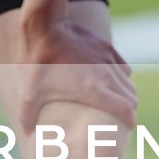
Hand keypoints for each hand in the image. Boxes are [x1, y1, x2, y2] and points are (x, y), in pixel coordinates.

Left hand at [17, 13, 136, 134]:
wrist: (45, 26)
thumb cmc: (37, 63)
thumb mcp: (28, 93)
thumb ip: (28, 116)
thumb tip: (26, 132)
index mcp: (93, 91)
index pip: (125, 110)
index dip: (130, 121)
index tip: (127, 127)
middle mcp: (106, 76)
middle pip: (131, 98)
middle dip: (128, 109)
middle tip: (118, 116)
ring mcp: (108, 60)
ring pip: (128, 83)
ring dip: (125, 93)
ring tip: (115, 100)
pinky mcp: (106, 47)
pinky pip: (124, 67)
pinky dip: (122, 76)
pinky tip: (110, 79)